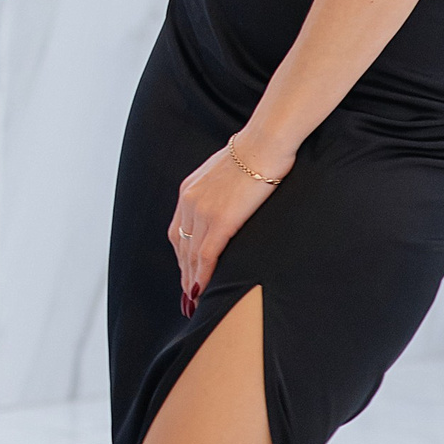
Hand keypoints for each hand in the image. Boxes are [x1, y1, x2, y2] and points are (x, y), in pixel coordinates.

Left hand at [168, 132, 290, 312]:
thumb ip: (219, 190)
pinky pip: (206, 255)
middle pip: (180, 246)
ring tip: (194, 299)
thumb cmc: (255, 153)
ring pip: (191, 255)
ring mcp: (203, 212)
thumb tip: (227, 201)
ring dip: (191, 279)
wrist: (265, 144)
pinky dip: (202, 275)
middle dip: (184, 272)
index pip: (178, 230)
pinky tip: (202, 290)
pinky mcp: (220, 221)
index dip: (181, 255)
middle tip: (187, 294)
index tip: (185, 271)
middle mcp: (189, 202)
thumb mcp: (226, 171)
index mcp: (189, 190)